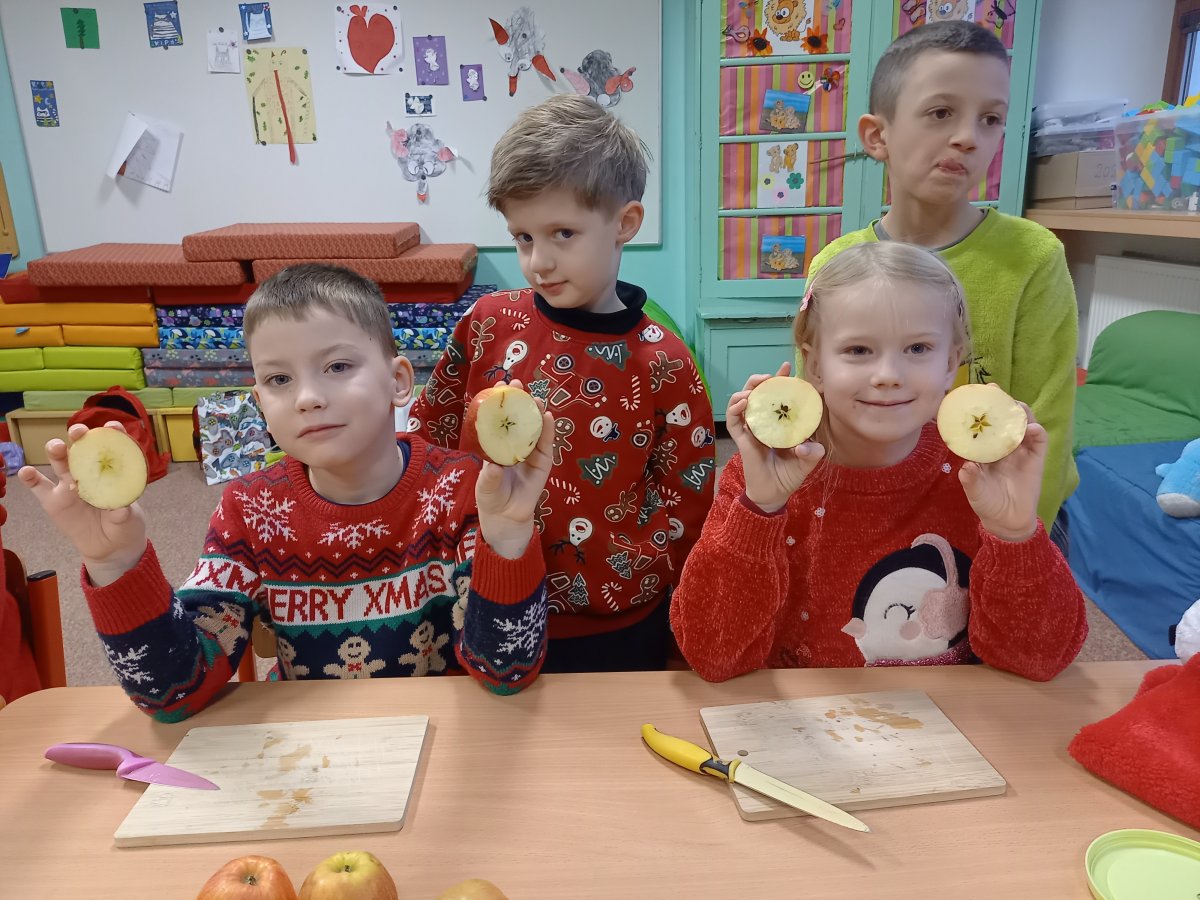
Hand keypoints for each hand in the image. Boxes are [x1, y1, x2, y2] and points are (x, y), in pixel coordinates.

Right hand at [17, 422, 147, 585]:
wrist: (110, 548)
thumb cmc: (124, 526)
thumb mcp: (129, 520)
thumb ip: (123, 513)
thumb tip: (120, 509)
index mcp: (112, 470)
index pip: (113, 447)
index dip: (113, 434)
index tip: (113, 427)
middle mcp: (89, 472)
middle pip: (81, 449)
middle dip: (80, 436)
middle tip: (79, 432)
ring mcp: (68, 485)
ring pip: (60, 462)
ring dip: (57, 451)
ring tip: (57, 447)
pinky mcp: (53, 500)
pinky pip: (38, 486)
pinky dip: (30, 477)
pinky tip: (26, 471)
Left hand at [475, 382, 555, 559]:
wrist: (507, 516)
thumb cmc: (492, 497)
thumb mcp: (486, 487)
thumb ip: (490, 477)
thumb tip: (494, 466)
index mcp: (498, 444)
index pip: (500, 419)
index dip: (501, 402)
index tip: (499, 386)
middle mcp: (515, 444)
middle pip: (519, 418)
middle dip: (520, 401)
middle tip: (518, 386)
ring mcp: (531, 451)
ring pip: (535, 427)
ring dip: (536, 411)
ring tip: (536, 399)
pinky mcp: (544, 461)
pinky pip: (547, 443)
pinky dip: (548, 430)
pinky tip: (548, 417)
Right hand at [727, 362, 824, 514]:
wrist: (773, 495)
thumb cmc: (789, 476)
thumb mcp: (807, 462)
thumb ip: (813, 452)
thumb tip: (804, 444)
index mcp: (779, 422)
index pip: (778, 396)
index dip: (781, 380)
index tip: (787, 368)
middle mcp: (764, 422)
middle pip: (757, 394)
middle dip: (760, 380)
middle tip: (769, 376)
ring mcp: (751, 430)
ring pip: (742, 402)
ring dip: (746, 391)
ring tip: (755, 388)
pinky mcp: (742, 440)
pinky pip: (734, 421)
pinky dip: (735, 409)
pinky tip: (744, 403)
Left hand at [958, 402, 1043, 541]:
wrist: (1007, 521)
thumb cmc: (987, 502)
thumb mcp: (975, 491)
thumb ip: (971, 479)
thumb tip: (966, 466)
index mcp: (985, 449)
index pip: (984, 424)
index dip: (981, 409)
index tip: (974, 394)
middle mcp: (1003, 445)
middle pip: (1005, 418)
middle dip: (1001, 403)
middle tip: (994, 390)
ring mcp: (1021, 450)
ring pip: (1023, 424)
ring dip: (1020, 413)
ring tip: (1015, 406)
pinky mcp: (1036, 459)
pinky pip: (1039, 441)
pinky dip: (1036, 432)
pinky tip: (1031, 429)